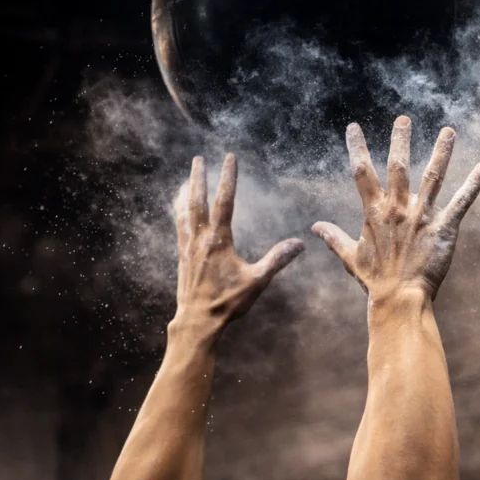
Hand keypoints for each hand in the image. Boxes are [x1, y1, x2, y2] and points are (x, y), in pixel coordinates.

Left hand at [173, 154, 302, 333]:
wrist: (197, 321)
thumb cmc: (228, 302)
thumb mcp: (258, 281)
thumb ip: (277, 259)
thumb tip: (299, 243)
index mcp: (219, 240)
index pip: (225, 201)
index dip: (228, 178)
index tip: (230, 158)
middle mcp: (200, 239)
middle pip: (197, 200)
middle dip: (198, 178)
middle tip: (198, 158)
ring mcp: (188, 247)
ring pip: (185, 212)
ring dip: (186, 193)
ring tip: (188, 179)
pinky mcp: (182, 257)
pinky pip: (180, 227)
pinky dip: (180, 213)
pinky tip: (181, 210)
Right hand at [311, 117, 479, 300]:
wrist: (399, 299)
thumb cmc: (375, 280)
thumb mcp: (351, 257)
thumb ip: (334, 238)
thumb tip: (315, 228)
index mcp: (375, 212)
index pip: (362, 172)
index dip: (356, 147)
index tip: (354, 126)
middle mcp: (398, 208)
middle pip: (399, 167)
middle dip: (400, 141)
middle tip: (403, 119)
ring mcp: (422, 216)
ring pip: (433, 177)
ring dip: (442, 153)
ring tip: (449, 131)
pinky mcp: (443, 229)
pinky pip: (461, 202)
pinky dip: (473, 185)